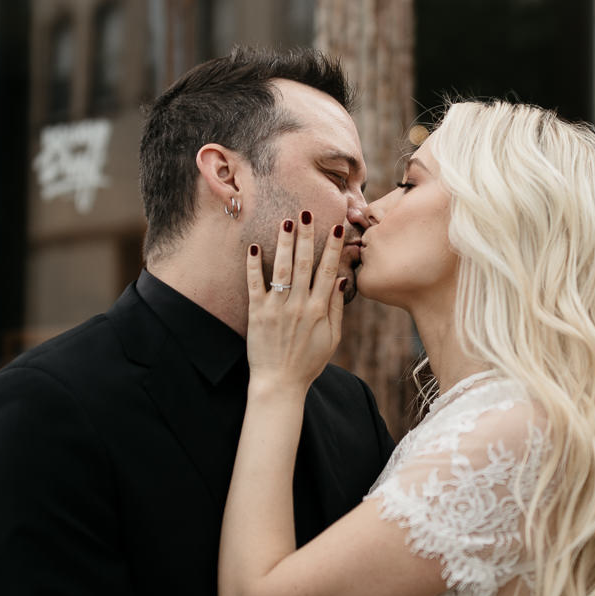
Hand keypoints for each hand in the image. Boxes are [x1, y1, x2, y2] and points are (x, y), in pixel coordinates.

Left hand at [245, 211, 347, 394]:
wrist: (280, 383)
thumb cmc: (308, 363)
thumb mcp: (332, 339)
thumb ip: (337, 309)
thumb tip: (339, 280)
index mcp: (319, 310)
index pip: (327, 271)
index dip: (332, 247)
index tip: (335, 226)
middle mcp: (299, 305)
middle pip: (305, 263)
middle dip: (307, 236)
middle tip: (306, 212)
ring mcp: (277, 308)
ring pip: (282, 269)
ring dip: (284, 244)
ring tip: (285, 221)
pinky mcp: (257, 314)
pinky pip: (255, 285)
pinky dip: (254, 266)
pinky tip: (255, 247)